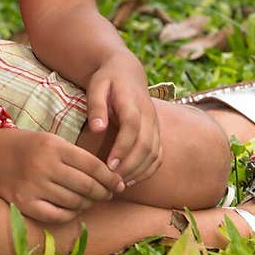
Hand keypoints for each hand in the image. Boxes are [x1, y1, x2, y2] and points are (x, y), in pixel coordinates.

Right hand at [0, 126, 124, 224]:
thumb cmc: (28, 146)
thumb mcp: (52, 141)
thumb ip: (76, 157)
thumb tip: (106, 179)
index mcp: (53, 146)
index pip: (92, 165)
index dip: (110, 177)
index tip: (119, 183)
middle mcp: (44, 165)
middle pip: (86, 186)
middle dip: (103, 192)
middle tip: (109, 194)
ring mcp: (33, 186)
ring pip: (74, 202)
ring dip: (88, 204)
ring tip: (91, 200)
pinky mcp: (24, 203)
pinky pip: (57, 215)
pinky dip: (70, 214)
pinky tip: (73, 209)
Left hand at [85, 54, 161, 187]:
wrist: (127, 71)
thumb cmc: (107, 79)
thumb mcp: (96, 86)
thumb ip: (96, 106)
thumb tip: (97, 129)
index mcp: (132, 102)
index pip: (132, 127)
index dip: (122, 148)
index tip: (108, 165)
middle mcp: (148, 114)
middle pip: (146, 144)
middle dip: (130, 166)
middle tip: (111, 181)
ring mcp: (155, 124)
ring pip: (154, 152)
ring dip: (138, 171)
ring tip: (119, 184)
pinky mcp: (156, 132)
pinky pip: (158, 155)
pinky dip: (148, 170)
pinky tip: (131, 179)